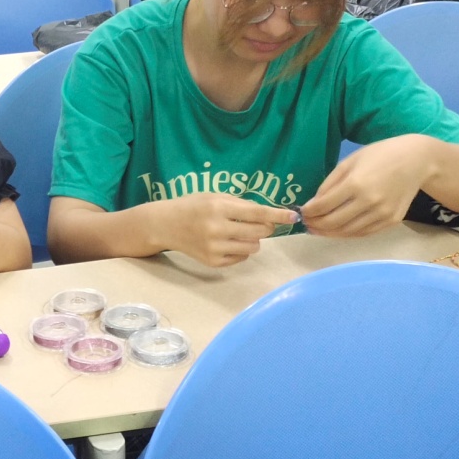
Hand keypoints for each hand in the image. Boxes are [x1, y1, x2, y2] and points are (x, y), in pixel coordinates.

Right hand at [157, 193, 297, 266]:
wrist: (165, 225)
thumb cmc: (193, 206)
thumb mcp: (215, 196)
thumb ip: (241, 205)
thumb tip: (271, 216)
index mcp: (219, 207)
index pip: (256, 213)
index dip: (278, 214)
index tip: (293, 216)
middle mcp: (217, 228)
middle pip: (260, 231)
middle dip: (265, 227)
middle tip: (259, 222)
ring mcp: (214, 248)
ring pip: (254, 247)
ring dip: (253, 239)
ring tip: (238, 232)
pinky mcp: (213, 262)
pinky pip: (242, 258)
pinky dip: (241, 251)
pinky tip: (227, 243)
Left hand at [302, 136, 431, 236]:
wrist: (417, 160)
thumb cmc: (380, 155)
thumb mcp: (349, 162)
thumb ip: (329, 184)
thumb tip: (313, 204)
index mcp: (356, 184)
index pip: (323, 206)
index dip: (309, 212)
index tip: (302, 213)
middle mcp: (369, 202)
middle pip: (333, 222)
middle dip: (316, 225)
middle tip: (307, 224)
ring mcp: (382, 214)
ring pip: (348, 232)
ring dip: (329, 233)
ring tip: (318, 229)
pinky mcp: (392, 221)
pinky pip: (364, 233)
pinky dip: (347, 234)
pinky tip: (338, 230)